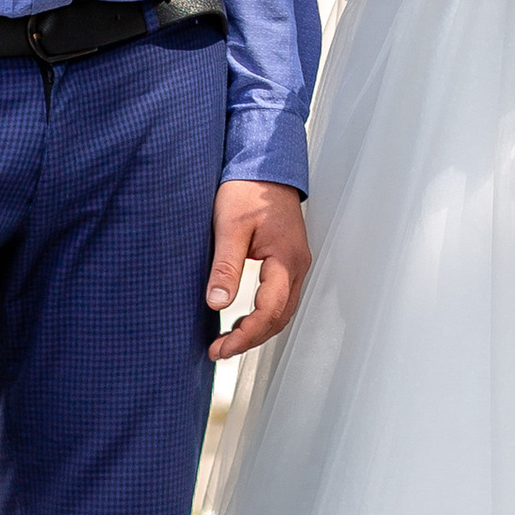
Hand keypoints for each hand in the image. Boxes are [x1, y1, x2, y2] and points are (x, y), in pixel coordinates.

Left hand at [207, 181, 310, 361]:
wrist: (265, 163)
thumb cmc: (249, 188)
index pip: (270, 311)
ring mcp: (295, 262)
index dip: (246, 335)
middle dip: (251, 339)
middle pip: (280, 317)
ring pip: (283, 310)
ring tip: (228, 341)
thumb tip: (217, 304)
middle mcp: (297, 264)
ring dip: (258, 329)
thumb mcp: (230, 226)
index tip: (221, 348)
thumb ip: (226, 266)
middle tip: (220, 351)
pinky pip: (281, 297)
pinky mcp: (287, 259)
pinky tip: (243, 319)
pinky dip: (263, 315)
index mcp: (286, 258)